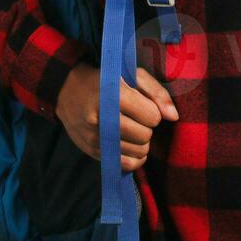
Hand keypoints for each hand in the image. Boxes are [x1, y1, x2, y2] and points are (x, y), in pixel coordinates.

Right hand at [55, 63, 178, 171]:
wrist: (67, 90)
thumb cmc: (105, 80)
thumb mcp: (132, 75)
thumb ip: (156, 92)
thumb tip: (173, 117)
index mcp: (113, 96)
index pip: (152, 116)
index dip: (153, 111)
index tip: (143, 105)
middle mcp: (102, 119)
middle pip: (145, 136)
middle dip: (147, 127)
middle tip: (137, 117)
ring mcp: (95, 138)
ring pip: (138, 152)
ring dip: (140, 142)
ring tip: (131, 129)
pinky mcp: (92, 151)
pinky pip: (125, 165)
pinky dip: (134, 158)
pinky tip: (130, 145)